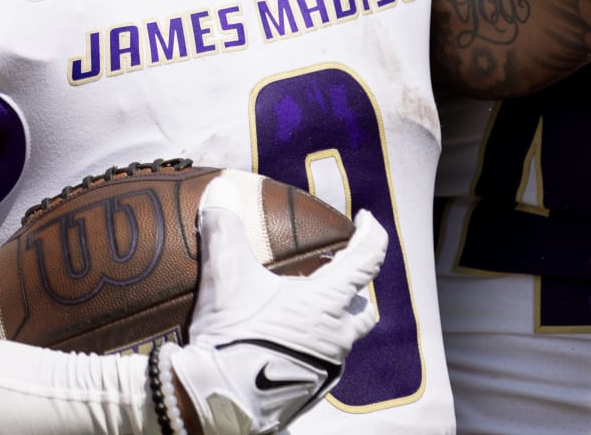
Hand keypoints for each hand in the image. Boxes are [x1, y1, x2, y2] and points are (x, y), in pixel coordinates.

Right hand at [164, 184, 386, 433]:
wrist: (218, 403)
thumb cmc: (231, 338)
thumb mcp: (225, 278)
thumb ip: (224, 229)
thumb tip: (221, 187)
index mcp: (327, 304)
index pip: (367, 260)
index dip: (372, 234)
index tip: (365, 220)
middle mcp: (337, 337)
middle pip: (363, 309)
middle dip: (355, 291)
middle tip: (334, 275)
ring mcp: (326, 369)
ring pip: (343, 339)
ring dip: (332, 322)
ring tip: (304, 312)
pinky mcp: (310, 392)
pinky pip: (321, 364)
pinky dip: (311, 348)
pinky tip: (284, 344)